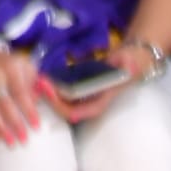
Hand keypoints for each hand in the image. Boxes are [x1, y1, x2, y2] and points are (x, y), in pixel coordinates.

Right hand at [0, 44, 41, 145]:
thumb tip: (53, 100)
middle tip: (24, 140)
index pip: (20, 92)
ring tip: (11, 143)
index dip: (28, 111)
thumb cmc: (12, 68)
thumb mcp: (28, 70)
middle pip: (4, 103)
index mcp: (11, 68)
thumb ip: (40, 85)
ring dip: (1, 128)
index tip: (36, 127)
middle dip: (15, 123)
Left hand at [40, 41, 154, 125]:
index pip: (82, 111)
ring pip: (64, 103)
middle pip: (68, 110)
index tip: (50, 92)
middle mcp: (92, 102)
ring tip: (38, 80)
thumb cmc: (132, 62)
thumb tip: (128, 66)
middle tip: (39, 83)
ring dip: (50, 95)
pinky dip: (54, 88)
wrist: (130, 59)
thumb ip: (128, 65)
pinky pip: (64, 93)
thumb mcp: (131, 63)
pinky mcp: (81, 88)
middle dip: (52, 100)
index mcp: (102, 100)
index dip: (64, 106)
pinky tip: (44, 77)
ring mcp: (86, 96)